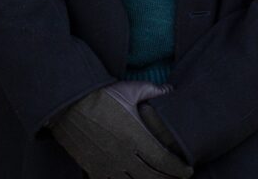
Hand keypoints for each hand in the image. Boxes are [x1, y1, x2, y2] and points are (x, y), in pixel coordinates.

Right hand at [49, 80, 192, 178]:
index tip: (188, 170)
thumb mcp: (129, 89)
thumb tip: (171, 90)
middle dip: (168, 178)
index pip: (163, 161)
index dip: (178, 168)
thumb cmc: (101, 95)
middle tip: (178, 177)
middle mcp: (123, 156)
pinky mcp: (95, 170)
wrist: (69, 106)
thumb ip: (152, 90)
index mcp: (134, 137)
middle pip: (152, 176)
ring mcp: (108, 165)